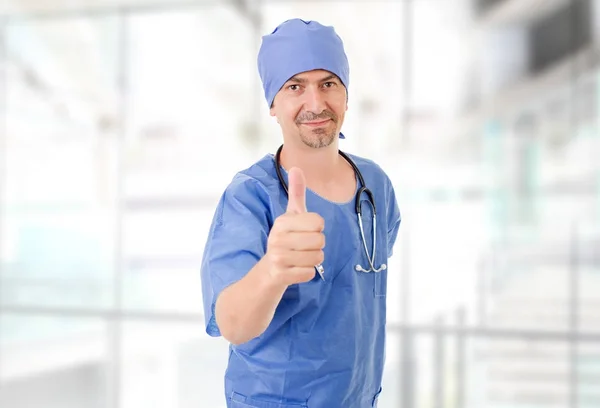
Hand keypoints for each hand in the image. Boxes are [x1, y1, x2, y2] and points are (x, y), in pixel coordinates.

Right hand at [266, 167, 324, 284]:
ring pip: (318, 257)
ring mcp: (278, 257)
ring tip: (300, 258)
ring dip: (313, 260)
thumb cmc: (286, 239)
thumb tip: (296, 167)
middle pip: (320, 240)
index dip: (317, 228)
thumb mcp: (291, 216)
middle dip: (317, 246)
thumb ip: (296, 193)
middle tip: (303, 247)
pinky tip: (296, 269)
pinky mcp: (281, 275)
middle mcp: (277, 237)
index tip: (304, 231)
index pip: (318, 222)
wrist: (268, 270)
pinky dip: (307, 273)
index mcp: (282, 221)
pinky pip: (310, 273)